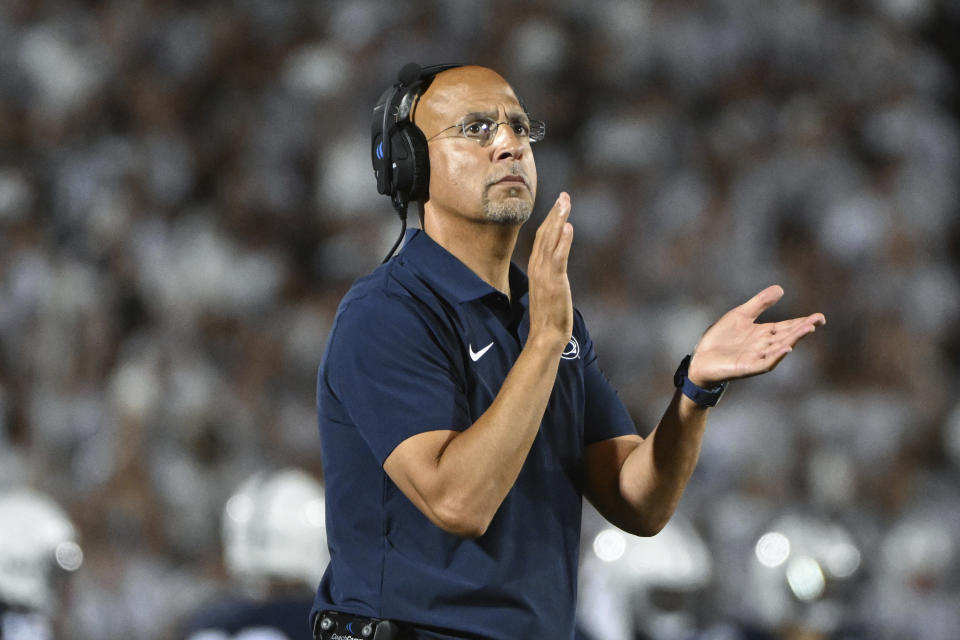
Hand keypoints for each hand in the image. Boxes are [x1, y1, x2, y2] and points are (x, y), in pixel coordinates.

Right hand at [526, 192, 573, 352]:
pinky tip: (568, 226)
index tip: (558, 204)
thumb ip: (551, 273)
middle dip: (554, 213)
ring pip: (550, 240)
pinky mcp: (554, 282)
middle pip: (545, 234)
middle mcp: (538, 267)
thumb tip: (556, 263)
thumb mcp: (548, 289)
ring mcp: (545, 274)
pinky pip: (559, 257)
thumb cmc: (549, 315)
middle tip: (564, 195)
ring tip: (565, 202)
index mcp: (536, 268)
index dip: (550, 219)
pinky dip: (563, 241)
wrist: (546, 335)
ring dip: (558, 220)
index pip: (542, 238)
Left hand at [687, 285, 824, 386]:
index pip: (786, 326)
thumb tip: (780, 289)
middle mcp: (764, 346)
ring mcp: (757, 357)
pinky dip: (777, 356)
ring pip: (780, 348)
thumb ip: (759, 303)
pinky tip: (786, 348)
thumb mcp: (740, 315)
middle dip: (802, 328)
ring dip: (793, 339)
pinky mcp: (748, 367)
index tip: (819, 316)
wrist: (701, 359)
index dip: (802, 322)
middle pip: (787, 336)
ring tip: (807, 329)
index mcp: (763, 334)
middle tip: (817, 321)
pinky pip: (766, 362)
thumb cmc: (720, 338)